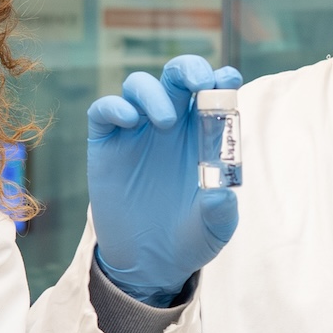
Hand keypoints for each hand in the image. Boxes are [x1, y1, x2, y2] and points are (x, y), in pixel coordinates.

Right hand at [88, 55, 242, 304]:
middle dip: (188, 68)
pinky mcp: (106, 144)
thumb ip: (221, 213)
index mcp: (202, 134)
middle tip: (197, 81)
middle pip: (176, 77)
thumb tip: (222, 194)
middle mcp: (170, 125)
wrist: (149, 263)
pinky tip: (131, 121)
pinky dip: (115, 107)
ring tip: (165, 122)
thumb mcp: (214, 230)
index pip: (212, 92)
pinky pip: (104, 110)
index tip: (229, 80)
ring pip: (139, 85)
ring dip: (153, 92)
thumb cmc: (189, 239)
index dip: (220, 79)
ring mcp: (136, 131)